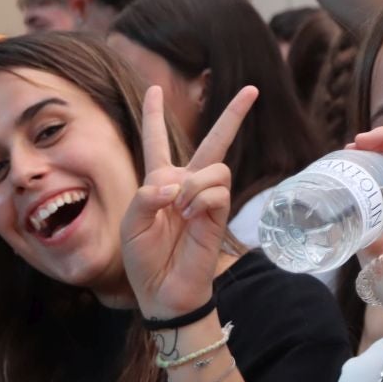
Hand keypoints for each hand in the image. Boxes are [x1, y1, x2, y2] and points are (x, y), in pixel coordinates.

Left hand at [122, 84, 256, 318]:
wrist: (164, 292)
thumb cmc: (143, 260)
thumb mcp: (131, 224)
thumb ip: (147, 196)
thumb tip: (177, 185)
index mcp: (159, 181)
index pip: (156, 141)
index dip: (154, 115)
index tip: (155, 89)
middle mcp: (185, 184)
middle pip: (213, 140)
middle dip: (233, 114)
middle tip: (251, 90)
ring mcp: (205, 198)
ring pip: (214, 167)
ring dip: (193, 185)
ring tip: (181, 212)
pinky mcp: (219, 214)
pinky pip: (217, 190)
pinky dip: (200, 200)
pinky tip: (190, 218)